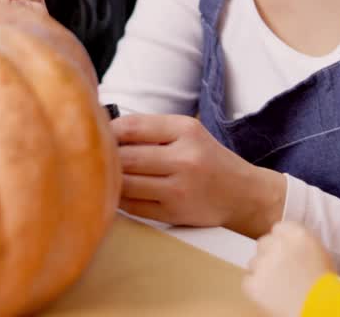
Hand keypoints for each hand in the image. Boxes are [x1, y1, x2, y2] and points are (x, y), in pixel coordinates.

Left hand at [111, 114, 285, 236]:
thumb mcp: (189, 132)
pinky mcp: (174, 213)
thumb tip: (104, 133)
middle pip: (125, 157)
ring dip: (110, 180)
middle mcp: (184, 158)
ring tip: (106, 175)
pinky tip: (120, 193)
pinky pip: (132, 206)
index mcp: (187, 130)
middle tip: (96, 158)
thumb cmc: (208, 159)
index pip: (132, 127)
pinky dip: (120, 199)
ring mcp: (179, 188)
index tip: (100, 136)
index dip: (108, 131)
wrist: (243, 194)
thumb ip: (151, 130)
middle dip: (105, 157)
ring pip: (125, 183)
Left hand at [243, 222, 333, 316]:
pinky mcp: (251, 283)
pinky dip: (256, 287)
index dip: (282, 241)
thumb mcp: (318, 251)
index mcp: (294, 233)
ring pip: (254, 262)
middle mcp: (275, 244)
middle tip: (281, 269)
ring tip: (278, 285)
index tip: (287, 252)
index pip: (278, 228)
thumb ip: (299, 242)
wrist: (320, 306)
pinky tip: (271, 294)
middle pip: (264, 243)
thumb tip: (287, 244)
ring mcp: (261, 264)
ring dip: (262, 270)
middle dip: (270, 254)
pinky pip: (248, 281)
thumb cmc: (325, 282)